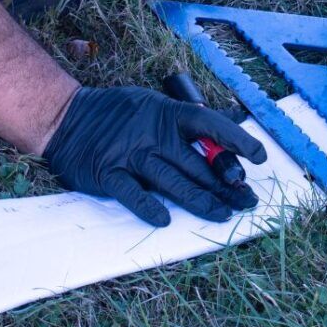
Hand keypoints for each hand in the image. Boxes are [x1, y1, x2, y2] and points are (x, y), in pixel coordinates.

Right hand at [43, 86, 266, 225]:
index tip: (259, 156)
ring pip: (174, 182)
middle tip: (247, 201)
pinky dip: (149, 207)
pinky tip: (165, 220)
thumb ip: (185, 121)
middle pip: (198, 163)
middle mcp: (153, 134)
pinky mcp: (110, 174)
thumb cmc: (116, 113)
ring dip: (201, 201)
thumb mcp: (153, 105)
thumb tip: (227, 130)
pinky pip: (134, 194)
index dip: (237, 140)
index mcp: (167, 114)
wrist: (66, 119)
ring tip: (223, 214)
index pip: (211, 125)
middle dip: (226, 184)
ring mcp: (131, 155)